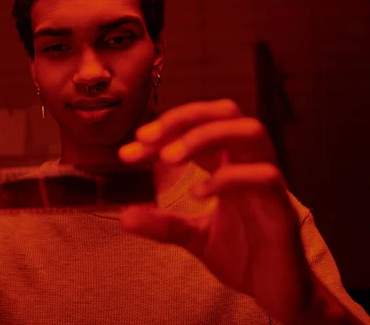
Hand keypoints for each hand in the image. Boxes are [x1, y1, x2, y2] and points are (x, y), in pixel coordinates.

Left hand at [118, 99, 312, 323]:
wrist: (279, 295)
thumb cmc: (244, 257)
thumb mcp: (195, 238)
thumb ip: (165, 225)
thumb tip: (125, 217)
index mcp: (230, 165)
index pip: (198, 129)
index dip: (162, 133)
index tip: (128, 152)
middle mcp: (250, 165)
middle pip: (226, 112)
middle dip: (183, 117)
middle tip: (144, 137)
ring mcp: (269, 184)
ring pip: (250, 131)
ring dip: (204, 136)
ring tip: (168, 157)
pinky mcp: (283, 210)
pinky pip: (264, 177)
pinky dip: (228, 178)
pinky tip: (198, 192)